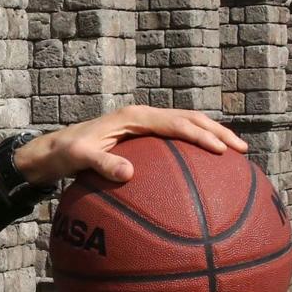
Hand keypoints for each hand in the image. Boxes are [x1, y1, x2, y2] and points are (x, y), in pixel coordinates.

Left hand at [13, 106, 247, 185]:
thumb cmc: (63, 153)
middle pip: (189, 119)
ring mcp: (143, 127)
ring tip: (234, 156)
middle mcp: (142, 116)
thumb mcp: (78, 157)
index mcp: (133, 116)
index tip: (220, 150)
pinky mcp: (141, 138)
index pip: (175, 122)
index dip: (200, 135)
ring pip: (185, 127)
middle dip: (217, 132)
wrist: (51, 150)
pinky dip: (192, 149)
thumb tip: (129, 175)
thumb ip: (102, 163)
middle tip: (240, 151)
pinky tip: (203, 172)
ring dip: (210, 137)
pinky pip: (173, 141)